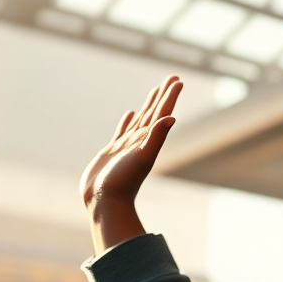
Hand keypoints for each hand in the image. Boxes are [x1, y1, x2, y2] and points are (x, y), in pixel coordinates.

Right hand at [80, 76, 181, 251]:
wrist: (104, 202)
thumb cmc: (123, 183)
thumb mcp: (142, 158)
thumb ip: (156, 138)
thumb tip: (171, 118)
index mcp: (149, 141)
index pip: (162, 113)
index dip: (170, 96)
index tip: (178, 80)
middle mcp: (140, 142)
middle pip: (155, 113)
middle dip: (163, 96)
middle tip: (173, 78)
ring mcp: (127, 147)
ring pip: (141, 121)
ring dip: (148, 106)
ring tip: (155, 91)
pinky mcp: (112, 152)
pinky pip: (122, 132)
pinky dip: (127, 122)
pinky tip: (130, 115)